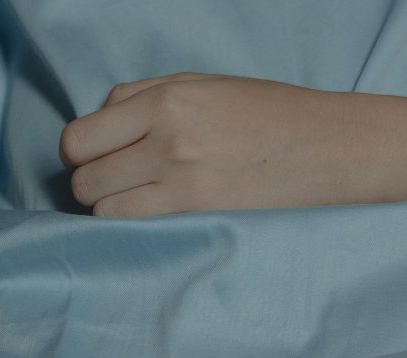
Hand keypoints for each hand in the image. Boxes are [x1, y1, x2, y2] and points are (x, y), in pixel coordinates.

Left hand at [61, 73, 391, 216]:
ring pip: (100, 204)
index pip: (80, 134)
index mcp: (165, 98)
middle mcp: (165, 136)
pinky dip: (127, 222)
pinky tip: (148, 215)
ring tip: (132, 198)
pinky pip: (130, 223)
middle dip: (88, 179)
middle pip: (83, 172)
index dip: (80, 150)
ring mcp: (179, 177)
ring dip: (106, 205)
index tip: (96, 155)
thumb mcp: (204, 84)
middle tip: (113, 180)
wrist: (326, 146)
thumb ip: (145, 97)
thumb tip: (101, 119)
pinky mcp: (196, 210)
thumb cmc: (267, 111)